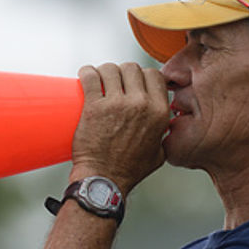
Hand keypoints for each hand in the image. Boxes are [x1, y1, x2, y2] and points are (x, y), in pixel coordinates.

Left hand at [70, 63, 169, 192]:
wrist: (104, 180)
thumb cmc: (129, 170)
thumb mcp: (158, 153)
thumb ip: (162, 136)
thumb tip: (162, 127)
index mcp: (159, 112)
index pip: (154, 75)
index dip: (142, 75)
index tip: (132, 81)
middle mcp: (140, 104)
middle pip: (131, 68)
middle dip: (122, 72)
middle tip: (113, 82)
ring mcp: (116, 104)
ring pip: (111, 69)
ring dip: (104, 71)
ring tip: (98, 80)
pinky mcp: (93, 107)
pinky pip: (89, 76)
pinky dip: (86, 72)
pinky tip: (85, 75)